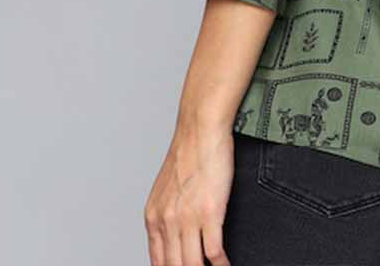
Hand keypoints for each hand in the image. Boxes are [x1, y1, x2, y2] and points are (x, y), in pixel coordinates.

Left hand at [144, 123, 234, 265]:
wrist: (201, 128)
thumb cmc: (189, 152)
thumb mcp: (168, 189)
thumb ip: (167, 215)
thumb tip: (175, 237)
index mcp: (154, 218)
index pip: (158, 263)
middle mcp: (166, 222)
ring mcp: (187, 218)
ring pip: (192, 265)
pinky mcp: (209, 212)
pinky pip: (213, 251)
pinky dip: (220, 264)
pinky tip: (225, 265)